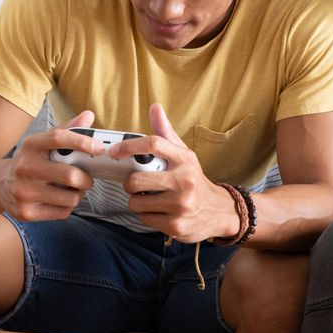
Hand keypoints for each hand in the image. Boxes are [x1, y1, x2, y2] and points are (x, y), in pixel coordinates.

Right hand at [0, 110, 98, 221]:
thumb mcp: (43, 142)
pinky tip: (59, 199)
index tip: (100, 148)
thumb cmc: (31, 161)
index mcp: (31, 146)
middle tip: (87, 178)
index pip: (59, 138)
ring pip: (71, 197)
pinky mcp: (25, 212)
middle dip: (86, 179)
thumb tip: (89, 115)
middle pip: (70, 175)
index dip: (82, 142)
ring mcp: (23, 192)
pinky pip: (63, 212)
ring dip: (78, 194)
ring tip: (71, 189)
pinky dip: (68, 206)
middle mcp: (25, 168)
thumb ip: (68, 129)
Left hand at [111, 103, 239, 242]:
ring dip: (138, 201)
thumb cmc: (193, 179)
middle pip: (136, 180)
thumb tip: (154, 107)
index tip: (114, 151)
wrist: (218, 211)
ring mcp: (180, 204)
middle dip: (130, 183)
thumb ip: (166, 132)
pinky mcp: (175, 225)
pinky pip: (144, 218)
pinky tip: (160, 211)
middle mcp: (184, 181)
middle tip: (137, 183)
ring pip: (136, 202)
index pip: (154, 144)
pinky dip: (147, 215)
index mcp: (185, 159)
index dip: (129, 146)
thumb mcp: (184, 155)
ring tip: (151, 198)